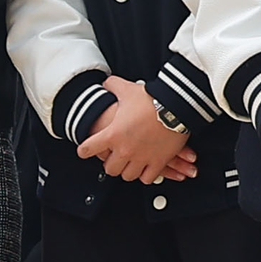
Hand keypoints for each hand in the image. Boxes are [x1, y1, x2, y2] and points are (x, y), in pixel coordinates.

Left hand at [78, 76, 195, 182]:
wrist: (176, 105)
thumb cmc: (151, 98)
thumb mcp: (126, 89)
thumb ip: (112, 85)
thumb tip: (106, 82)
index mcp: (112, 134)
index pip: (88, 149)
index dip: (84, 151)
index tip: (84, 152)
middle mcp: (124, 150)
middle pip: (110, 169)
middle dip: (111, 164)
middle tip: (114, 159)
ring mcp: (141, 158)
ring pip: (128, 176)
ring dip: (128, 170)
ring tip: (129, 164)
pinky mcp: (158, 162)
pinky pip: (147, 179)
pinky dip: (145, 175)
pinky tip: (145, 169)